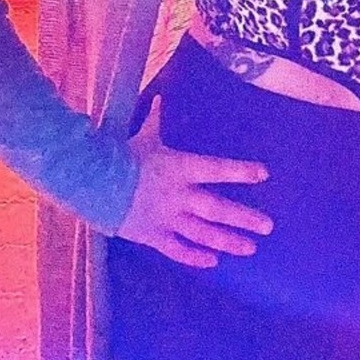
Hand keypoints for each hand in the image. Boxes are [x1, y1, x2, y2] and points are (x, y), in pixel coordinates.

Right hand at [116, 95, 272, 269]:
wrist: (91, 183)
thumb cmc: (121, 156)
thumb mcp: (143, 136)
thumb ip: (156, 120)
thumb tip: (160, 98)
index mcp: (180, 167)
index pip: (218, 168)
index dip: (242, 171)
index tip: (264, 174)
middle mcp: (179, 195)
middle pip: (218, 209)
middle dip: (244, 218)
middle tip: (268, 226)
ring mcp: (167, 218)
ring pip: (203, 234)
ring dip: (228, 241)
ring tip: (250, 248)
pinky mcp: (152, 236)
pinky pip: (177, 250)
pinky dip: (195, 257)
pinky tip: (213, 262)